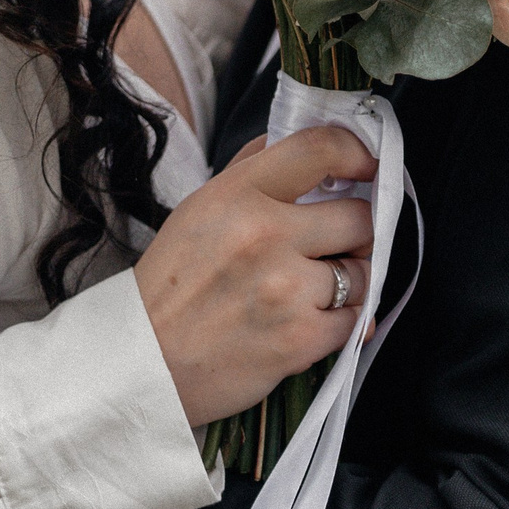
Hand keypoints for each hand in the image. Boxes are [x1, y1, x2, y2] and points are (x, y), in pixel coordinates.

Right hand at [133, 129, 376, 429]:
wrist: (142, 365)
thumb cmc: (170, 287)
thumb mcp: (198, 211)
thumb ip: (250, 172)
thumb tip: (298, 143)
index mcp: (236, 195)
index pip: (319, 149)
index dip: (356, 153)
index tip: (366, 165)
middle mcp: (264, 235)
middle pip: (358, 216)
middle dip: (355, 232)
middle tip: (336, 244)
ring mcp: (285, 288)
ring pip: (362, 272)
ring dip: (347, 282)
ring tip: (309, 292)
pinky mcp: (300, 339)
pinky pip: (354, 321)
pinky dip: (339, 324)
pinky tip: (306, 323)